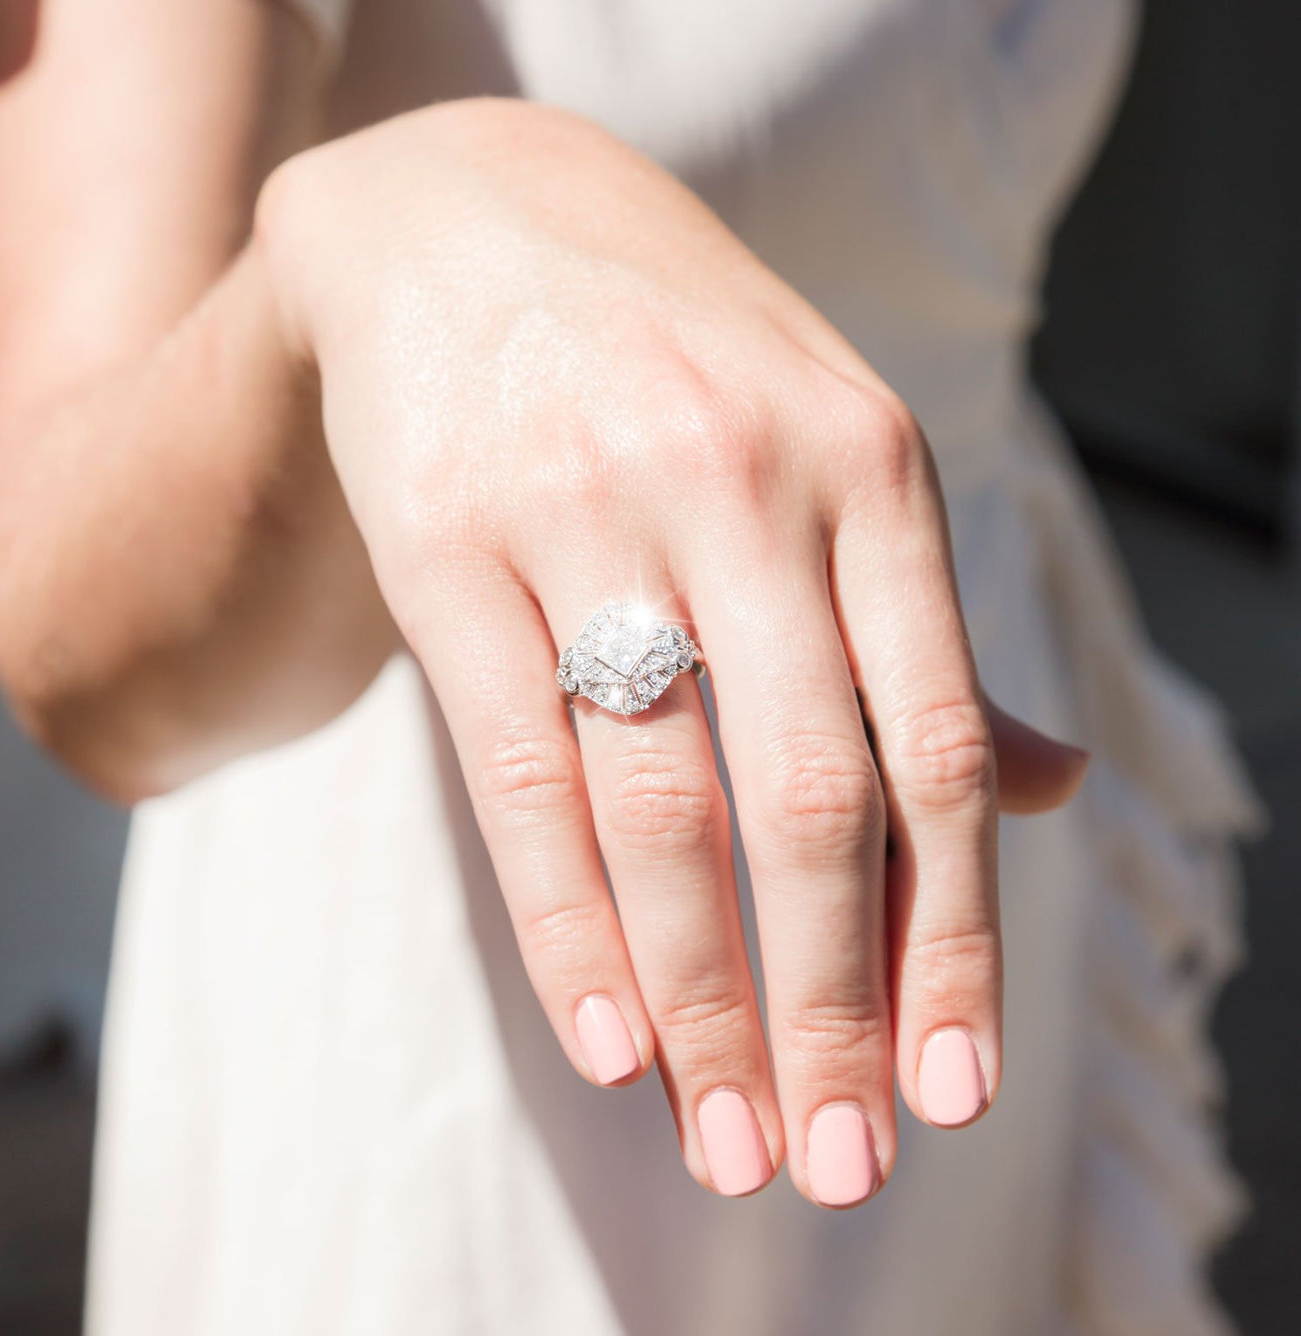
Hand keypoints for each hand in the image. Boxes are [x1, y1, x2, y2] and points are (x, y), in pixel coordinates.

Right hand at [259, 99, 1086, 1205]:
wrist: (466, 222)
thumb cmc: (677, 369)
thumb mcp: (831, 457)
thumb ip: (920, 631)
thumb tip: (1046, 793)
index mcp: (869, 466)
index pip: (938, 749)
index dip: (954, 939)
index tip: (956, 1090)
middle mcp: (739, 483)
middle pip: (812, 804)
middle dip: (834, 1008)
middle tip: (845, 1159)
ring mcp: (585, 508)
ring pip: (666, 808)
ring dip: (709, 1002)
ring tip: (734, 1136)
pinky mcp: (447, 541)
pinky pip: (524, 768)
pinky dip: (573, 925)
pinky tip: (611, 1043)